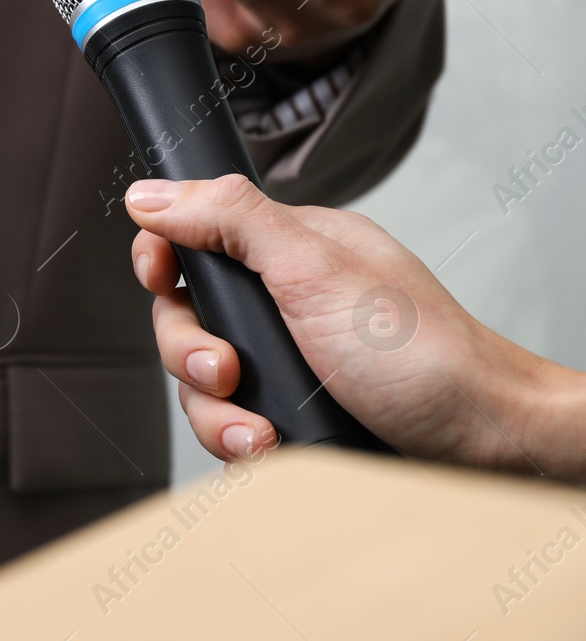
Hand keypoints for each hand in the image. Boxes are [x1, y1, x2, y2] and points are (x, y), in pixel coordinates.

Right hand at [126, 175, 585, 480]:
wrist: (488, 447)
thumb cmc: (426, 356)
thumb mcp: (316, 269)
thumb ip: (231, 220)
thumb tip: (151, 192)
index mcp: (289, 250)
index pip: (192, 235)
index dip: (163, 257)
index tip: (160, 278)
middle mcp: (283, 301)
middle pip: (184, 317)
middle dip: (192, 354)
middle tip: (228, 372)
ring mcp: (286, 360)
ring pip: (200, 382)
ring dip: (217, 413)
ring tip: (258, 432)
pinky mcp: (290, 413)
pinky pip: (227, 426)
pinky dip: (239, 442)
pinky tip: (268, 447)